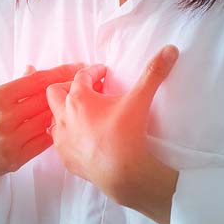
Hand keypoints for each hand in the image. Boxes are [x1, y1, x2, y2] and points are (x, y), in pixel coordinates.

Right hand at [0, 62, 96, 210]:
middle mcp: (5, 116)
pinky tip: (66, 126)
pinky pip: (45, 142)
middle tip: (91, 83)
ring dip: (68, 112)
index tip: (80, 67)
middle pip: (48, 99)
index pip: (38, 80)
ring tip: (85, 104)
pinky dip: (56, 132)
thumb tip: (33, 71)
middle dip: (72, 89)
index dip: (63, 72)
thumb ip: (12, 89)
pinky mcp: (16, 158)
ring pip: (50, 120)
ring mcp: (11, 139)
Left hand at [45, 45, 180, 223]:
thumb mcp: (140, 100)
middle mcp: (64, 117)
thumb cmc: (128, 135)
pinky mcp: (65, 158)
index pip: (81, 76)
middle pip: (55, 93)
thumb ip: (153, 73)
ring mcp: (62, 139)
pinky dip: (68, 135)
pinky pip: (60, 142)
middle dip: (69, 87)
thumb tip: (169, 50)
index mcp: (78, 99)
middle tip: (89, 90)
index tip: (103, 72)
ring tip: (84, 114)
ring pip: (53, 118)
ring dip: (65, 112)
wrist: (123, 174)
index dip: (94, 71)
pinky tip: (83, 137)